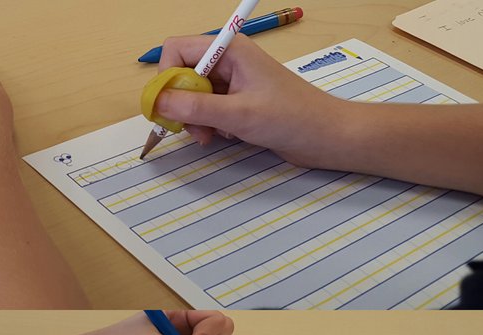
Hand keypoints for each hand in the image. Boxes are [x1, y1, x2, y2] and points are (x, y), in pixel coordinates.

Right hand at [155, 35, 350, 168]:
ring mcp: (233, 82)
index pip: (176, 50)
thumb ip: (196, 107)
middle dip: (182, 104)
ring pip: (194, 96)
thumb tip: (158, 102)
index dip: (166, 78)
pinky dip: (210, 125)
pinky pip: (209, 109)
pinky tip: (226, 135)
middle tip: (194, 130)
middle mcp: (227, 61)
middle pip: (182, 75)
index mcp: (228, 50)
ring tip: (210, 137)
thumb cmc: (290, 118)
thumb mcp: (238, 114)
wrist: (324, 137)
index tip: (169, 108)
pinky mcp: (239, 102)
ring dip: (196, 119)